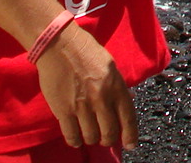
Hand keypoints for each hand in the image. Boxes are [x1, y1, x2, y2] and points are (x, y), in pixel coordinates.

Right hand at [34, 22, 138, 150]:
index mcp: (116, 86)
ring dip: (91, 138)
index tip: (130, 144)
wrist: (60, 46)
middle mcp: (102, 98)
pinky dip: (75, 140)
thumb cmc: (86, 52)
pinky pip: (72, 136)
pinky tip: (76, 137)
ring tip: (90, 134)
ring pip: (91, 137)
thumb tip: (122, 105)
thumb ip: (116, 87)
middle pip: (109, 133)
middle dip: (108, 139)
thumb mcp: (110, 67)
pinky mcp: (63, 110)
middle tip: (105, 138)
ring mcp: (82, 106)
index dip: (130, 135)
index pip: (128, 118)